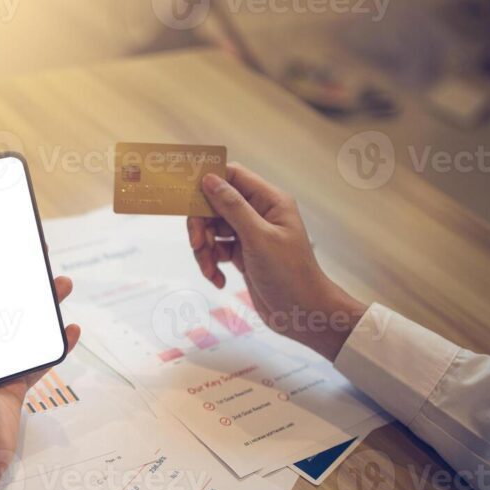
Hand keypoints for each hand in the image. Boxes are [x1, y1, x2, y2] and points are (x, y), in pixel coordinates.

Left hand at [0, 253, 80, 489]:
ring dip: (44, 308)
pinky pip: (40, 359)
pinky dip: (57, 345)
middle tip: (43, 260)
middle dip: (23, 282)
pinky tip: (71, 330)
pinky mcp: (15, 385)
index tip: (7, 244)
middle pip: (3, 305)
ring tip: (63, 286)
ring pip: (25, 328)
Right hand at [187, 163, 367, 360]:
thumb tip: (209, 179)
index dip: (208, 182)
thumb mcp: (258, 238)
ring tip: (210, 270)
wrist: (302, 313)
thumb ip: (233, 207)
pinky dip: (212, 264)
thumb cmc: (290, 274)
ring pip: (212, 230)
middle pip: (215, 205)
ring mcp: (249, 234)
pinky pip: (217, 250)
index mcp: (269, 201)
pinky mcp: (243, 254)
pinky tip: (219, 280)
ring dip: (204, 250)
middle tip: (197, 245)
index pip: (232, 176)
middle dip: (201, 226)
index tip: (187, 197)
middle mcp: (259, 213)